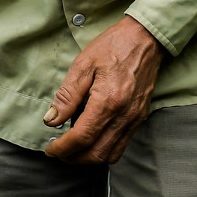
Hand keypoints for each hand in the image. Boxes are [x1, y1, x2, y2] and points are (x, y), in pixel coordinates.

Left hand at [42, 15, 165, 164]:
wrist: (146, 39)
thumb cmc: (113, 46)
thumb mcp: (83, 65)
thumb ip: (66, 95)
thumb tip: (51, 120)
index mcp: (108, 101)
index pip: (82, 137)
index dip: (63, 148)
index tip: (50, 149)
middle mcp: (124, 115)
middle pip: (96, 154)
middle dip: (74, 158)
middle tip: (58, 151)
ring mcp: (134, 119)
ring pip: (110, 155)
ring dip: (89, 158)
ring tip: (72, 148)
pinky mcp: (140, 118)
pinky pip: (122, 145)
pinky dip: (103, 150)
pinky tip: (91, 138)